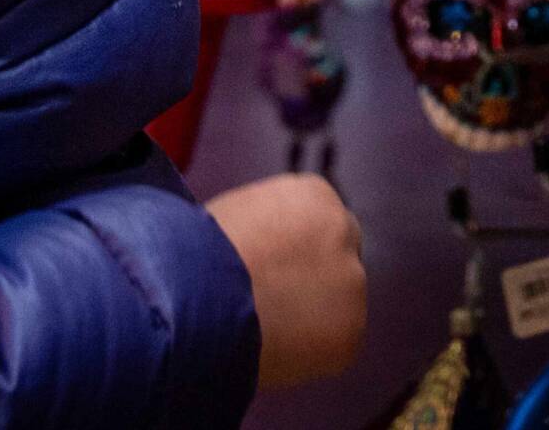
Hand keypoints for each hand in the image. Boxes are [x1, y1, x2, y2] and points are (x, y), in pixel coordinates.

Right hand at [204, 173, 364, 390]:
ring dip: (309, 319)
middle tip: (276, 306)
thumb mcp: (234, 217)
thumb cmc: (195, 254)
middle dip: (314, 282)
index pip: (318, 223)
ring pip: (336, 306)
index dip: (293, 251)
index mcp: (314, 195)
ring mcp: (353, 281)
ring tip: (260, 331)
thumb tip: (266, 250)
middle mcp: (343, 229)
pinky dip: (306, 353)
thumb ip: (266, 228)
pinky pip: (331, 346)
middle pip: (336, 260)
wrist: (195, 295)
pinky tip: (272, 351)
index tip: (271, 271)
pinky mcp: (351, 330)